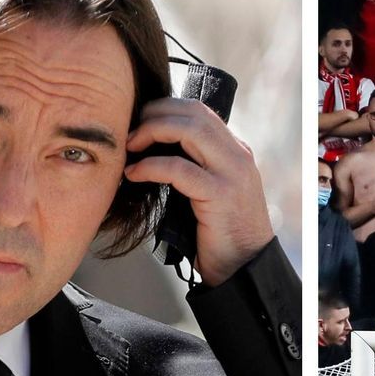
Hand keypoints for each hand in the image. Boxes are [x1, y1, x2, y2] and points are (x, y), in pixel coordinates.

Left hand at [124, 95, 276, 285]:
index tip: (139, 122)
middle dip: (155, 115)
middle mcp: (237, 155)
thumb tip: (154, 149)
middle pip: (193, 112)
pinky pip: (178, 169)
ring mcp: (232, 173)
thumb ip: (195, 166)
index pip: (199, 111)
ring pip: (189, 130)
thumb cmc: (221, 232)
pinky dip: (150, 166)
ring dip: (152, 132)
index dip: (164, 109)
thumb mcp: (211, 190)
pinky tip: (134, 174)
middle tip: (129, 132)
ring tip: (131, 147)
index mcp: (236, 150)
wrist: (245, 266)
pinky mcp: (220, 195)